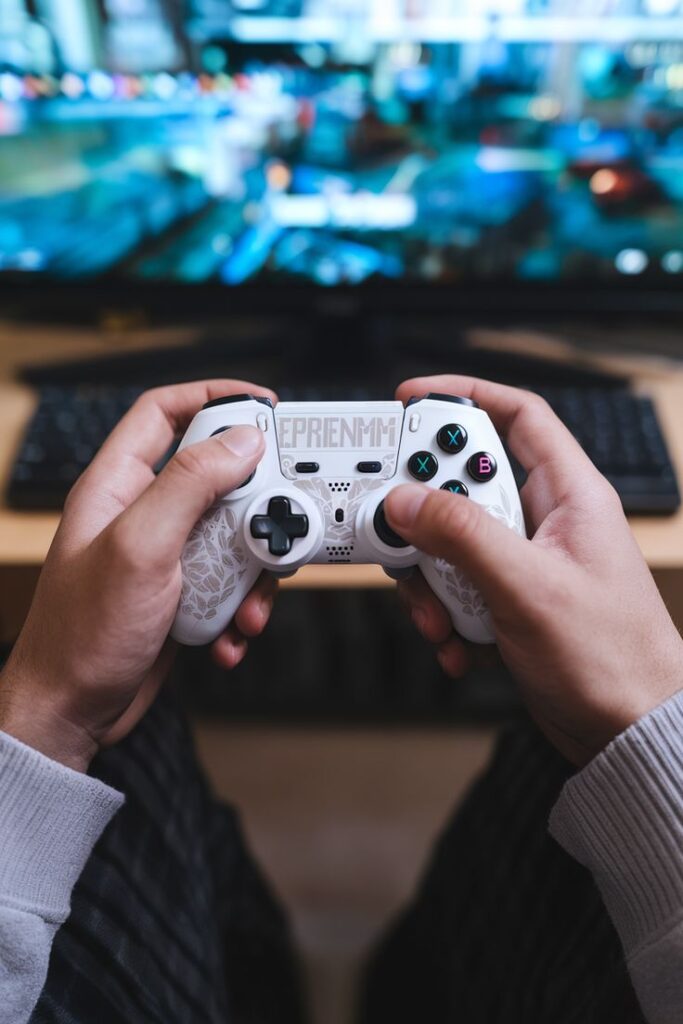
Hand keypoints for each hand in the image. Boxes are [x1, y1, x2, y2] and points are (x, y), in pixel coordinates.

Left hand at [0, 380, 276, 771]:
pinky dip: (241, 609)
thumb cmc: (81, 635)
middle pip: (217, 478)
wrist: (71, 712)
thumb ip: (189, 485)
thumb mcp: (140, 547)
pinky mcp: (182, 594)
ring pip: (233, 536)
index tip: (262, 405)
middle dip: (255, 504)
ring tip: (249, 601)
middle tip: (278, 520)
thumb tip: (240, 441)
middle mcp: (143, 514)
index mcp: (118, 485)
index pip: (164, 412)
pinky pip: (230, 585)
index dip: (213, 397)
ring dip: (253, 571)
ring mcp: (165, 555)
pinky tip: (229, 633)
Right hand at [386, 375, 682, 764]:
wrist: (625, 732)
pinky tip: (458, 644)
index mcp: (570, 494)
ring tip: (440, 616)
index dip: (463, 396)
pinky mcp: (508, 599)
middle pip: (464, 483)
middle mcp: (546, 520)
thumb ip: (462, 536)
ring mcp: (524, 561)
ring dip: (432, 578)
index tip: (411, 400)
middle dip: (428, 514)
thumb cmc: (613, 659)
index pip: (517, 416)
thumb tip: (405, 500)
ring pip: (451, 541)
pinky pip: (456, 586)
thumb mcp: (527, 587)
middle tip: (403, 531)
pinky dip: (444, 613)